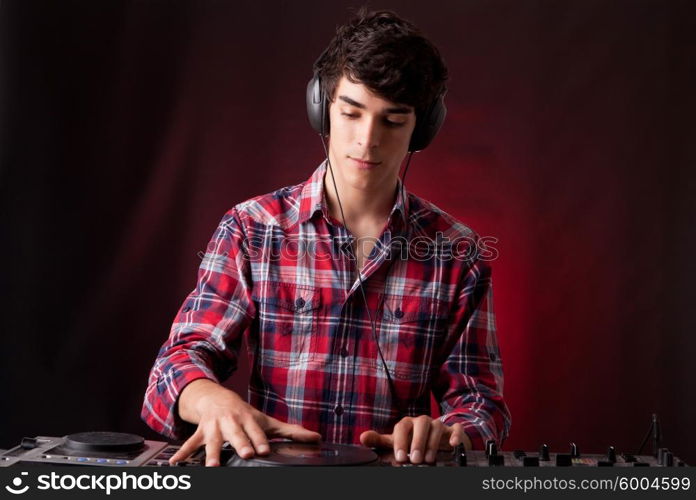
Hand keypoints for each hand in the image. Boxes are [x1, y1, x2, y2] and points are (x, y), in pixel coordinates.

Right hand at [170, 380, 320, 465]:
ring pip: (213, 441)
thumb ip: (291, 431)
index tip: (264, 450)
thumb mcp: (266, 420)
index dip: (261, 440)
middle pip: (237, 434)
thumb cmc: (244, 413)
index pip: (257, 431)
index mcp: (248, 420)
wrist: (215, 398)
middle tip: (246, 454)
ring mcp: (214, 428)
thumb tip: (317, 438)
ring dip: (212, 453)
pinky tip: (175, 464)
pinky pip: (190, 444)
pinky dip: (182, 453)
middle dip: (240, 443)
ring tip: (212, 467)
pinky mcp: (200, 433)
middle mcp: (231, 422)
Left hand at [359, 415, 470, 463]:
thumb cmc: (413, 440)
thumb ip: (379, 440)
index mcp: (408, 423)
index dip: (400, 441)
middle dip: (417, 442)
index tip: (400, 457)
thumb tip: (362, 437)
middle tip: (414, 459)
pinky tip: (452, 445)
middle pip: (420, 424)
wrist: (437, 438)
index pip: (402, 427)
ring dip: (432, 442)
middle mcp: (422, 421)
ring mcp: (438, 424)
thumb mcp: (396, 441)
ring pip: (436, 425)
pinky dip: (455, 435)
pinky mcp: (452, 430)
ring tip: (429, 459)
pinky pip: (456, 428)